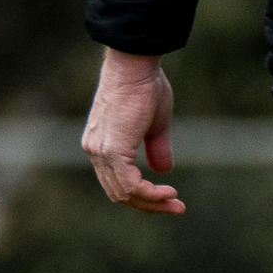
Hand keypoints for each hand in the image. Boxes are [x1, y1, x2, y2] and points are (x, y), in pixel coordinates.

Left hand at [82, 47, 184, 214]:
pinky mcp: (112, 150)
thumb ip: (156, 148)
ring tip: (176, 203)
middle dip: (149, 204)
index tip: (169, 198)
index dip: (143, 195)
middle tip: (177, 208)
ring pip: (124, 192)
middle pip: (119, 192)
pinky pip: (130, 184)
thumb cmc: (145, 87)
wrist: (135, 65)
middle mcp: (94, 151)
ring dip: (152, 202)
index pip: (117, 182)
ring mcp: (100, 151)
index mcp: (101, 145)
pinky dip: (150, 193)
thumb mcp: (154, 124)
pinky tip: (168, 192)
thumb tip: (163, 172)